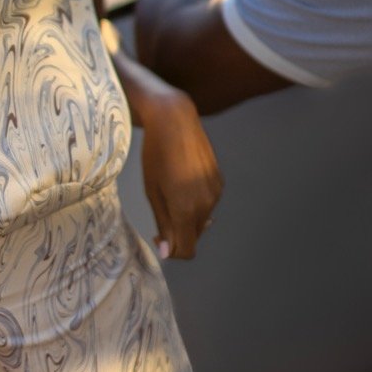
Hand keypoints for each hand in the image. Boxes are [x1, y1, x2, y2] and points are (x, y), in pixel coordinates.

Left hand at [139, 86, 222, 259]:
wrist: (175, 120)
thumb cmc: (156, 154)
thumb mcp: (152, 191)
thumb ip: (163, 223)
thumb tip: (168, 252)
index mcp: (186, 208)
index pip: (186, 250)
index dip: (172, 252)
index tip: (159, 238)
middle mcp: (206, 203)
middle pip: (194, 235)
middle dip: (178, 232)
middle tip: (161, 213)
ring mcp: (215, 192)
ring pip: (201, 219)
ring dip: (187, 216)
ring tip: (171, 191)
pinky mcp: (219, 181)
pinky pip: (208, 202)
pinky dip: (196, 201)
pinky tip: (184, 180)